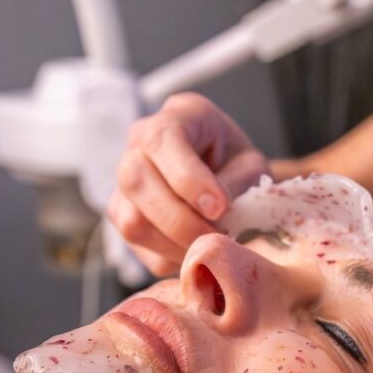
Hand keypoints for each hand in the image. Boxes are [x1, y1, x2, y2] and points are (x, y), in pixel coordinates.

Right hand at [108, 93, 268, 275]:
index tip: (219, 208)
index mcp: (177, 116)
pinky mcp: (121, 215)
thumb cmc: (238, 166)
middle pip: (136, 181)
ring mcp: (123, 182)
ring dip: (174, 243)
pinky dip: (169, 256)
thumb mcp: (251, 166)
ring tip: (207, 247)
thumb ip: (236, 183)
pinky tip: (193, 249)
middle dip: (179, 220)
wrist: (225, 179)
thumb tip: (213, 213)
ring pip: (131, 220)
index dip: (188, 179)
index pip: (163, 141)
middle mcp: (138, 144)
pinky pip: (137, 246)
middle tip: (217, 238)